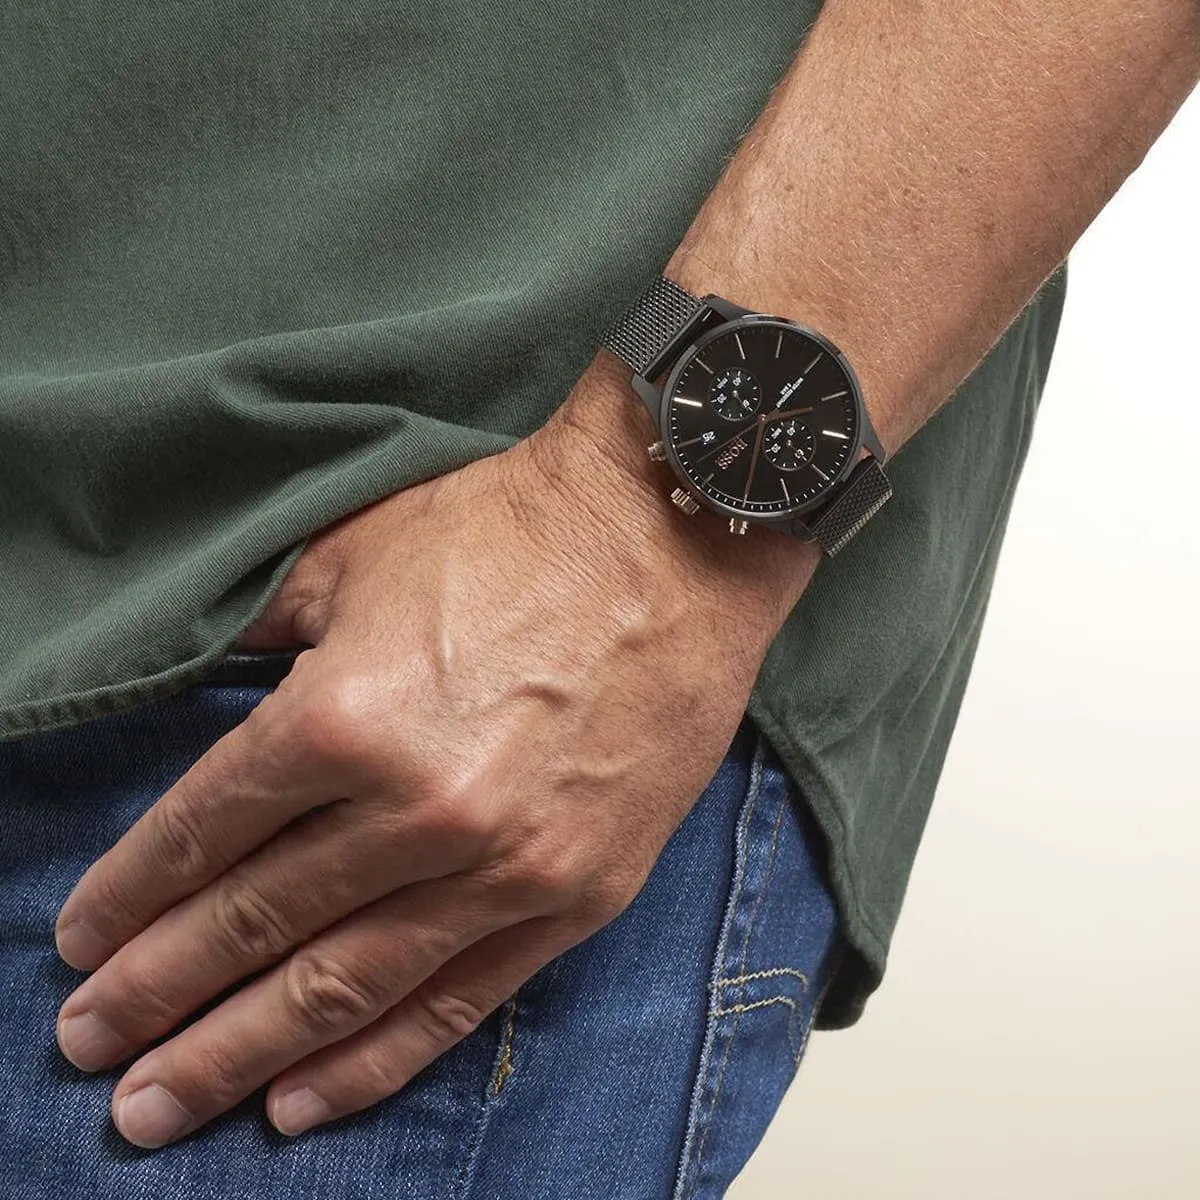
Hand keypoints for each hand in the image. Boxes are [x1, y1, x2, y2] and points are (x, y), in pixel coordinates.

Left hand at [53, 357, 818, 1147]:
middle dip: (156, 993)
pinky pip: (456, 1001)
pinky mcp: (577, 895)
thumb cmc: (516, 534)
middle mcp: (415, 810)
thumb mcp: (357, 555)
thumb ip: (264, 631)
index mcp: (344, 716)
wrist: (674, 540)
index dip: (131, 895)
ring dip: (236, 1053)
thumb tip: (203, 677)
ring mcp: (503, 865)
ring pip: (341, 987)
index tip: (83, 946)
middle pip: (254, 924)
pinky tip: (299, 1104)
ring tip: (156, 1107)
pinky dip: (371, 1061)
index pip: (206, 831)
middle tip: (88, 1049)